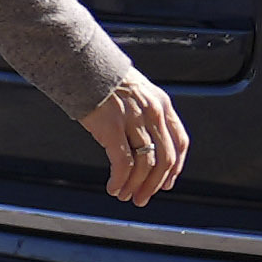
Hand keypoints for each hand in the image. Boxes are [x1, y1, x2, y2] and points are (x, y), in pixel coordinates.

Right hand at [90, 80, 190, 207]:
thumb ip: (146, 113)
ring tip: (125, 195)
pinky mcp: (111, 128)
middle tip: (143, 198)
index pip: (180, 142)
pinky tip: (113, 187)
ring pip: (145, 164)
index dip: (175, 168)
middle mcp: (153, 112)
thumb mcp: (137, 91)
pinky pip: (122, 163)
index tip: (166, 183)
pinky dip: (120, 180)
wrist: (81, 63)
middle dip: (155, 184)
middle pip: (165, 158)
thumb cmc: (102, 78)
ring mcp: (133, 120)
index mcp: (162, 104)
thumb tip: (145, 143)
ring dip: (136, 186)